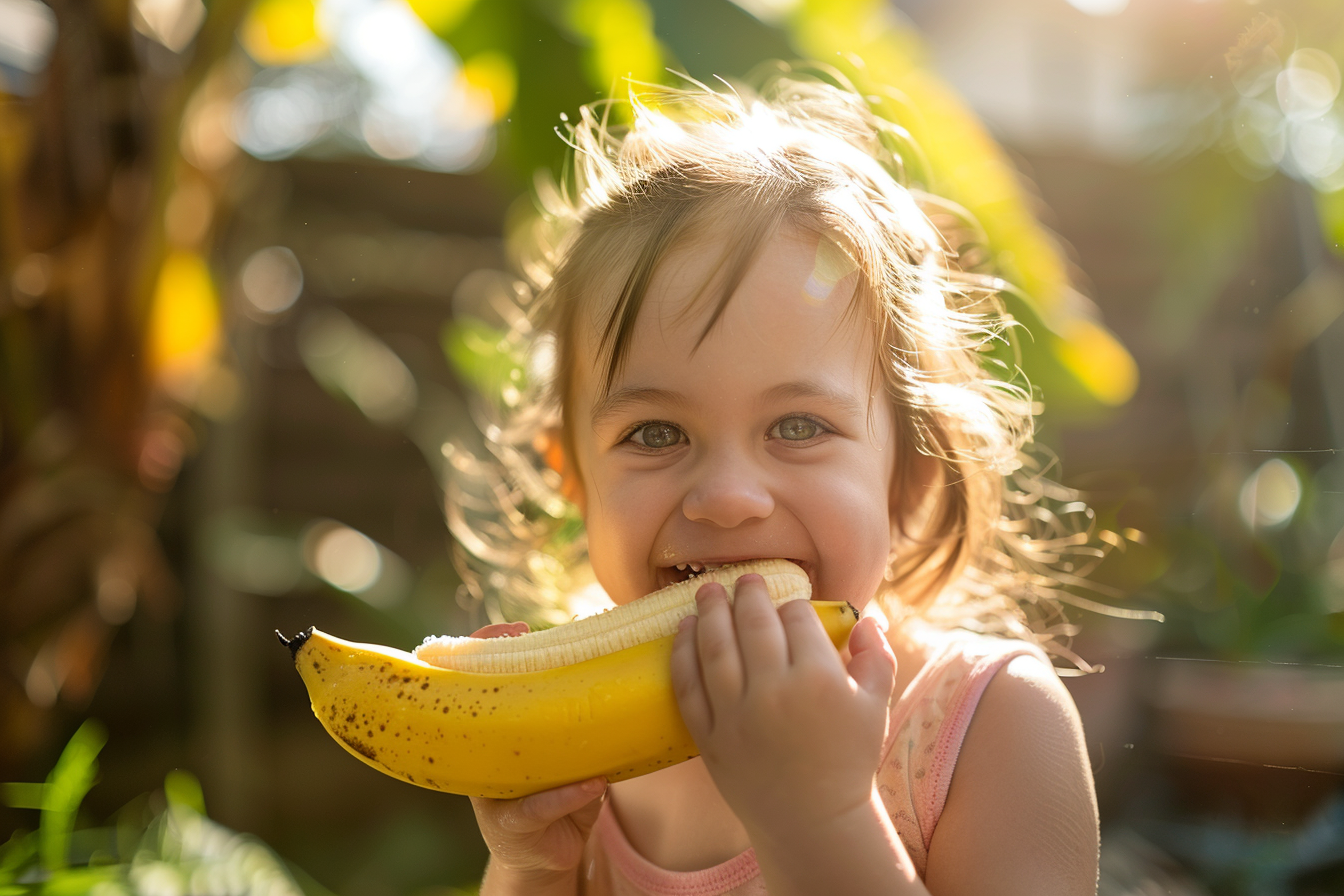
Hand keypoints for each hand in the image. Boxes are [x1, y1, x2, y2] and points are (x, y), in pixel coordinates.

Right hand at [466, 621, 607, 876]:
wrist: (550, 852)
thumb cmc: (561, 787)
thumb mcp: (569, 747)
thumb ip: (581, 716)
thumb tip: (618, 662)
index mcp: (497, 732)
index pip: (484, 683)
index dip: (488, 650)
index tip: (514, 630)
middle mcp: (485, 756)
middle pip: (478, 710)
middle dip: (494, 675)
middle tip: (522, 645)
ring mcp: (491, 792)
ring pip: (504, 759)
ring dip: (535, 739)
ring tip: (569, 720)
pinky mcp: (511, 825)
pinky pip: (537, 807)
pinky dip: (567, 795)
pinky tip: (593, 783)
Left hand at [669, 575, 896, 844]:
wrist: (812, 819)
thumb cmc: (849, 759)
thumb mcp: (876, 705)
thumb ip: (877, 655)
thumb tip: (867, 617)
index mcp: (818, 678)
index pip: (798, 618)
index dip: (795, 605)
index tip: (792, 605)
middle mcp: (773, 690)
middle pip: (753, 623)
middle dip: (747, 593)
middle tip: (743, 579)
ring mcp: (736, 713)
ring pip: (715, 647)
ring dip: (709, 611)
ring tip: (707, 590)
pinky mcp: (709, 735)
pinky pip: (688, 685)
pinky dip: (682, 653)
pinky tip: (683, 630)